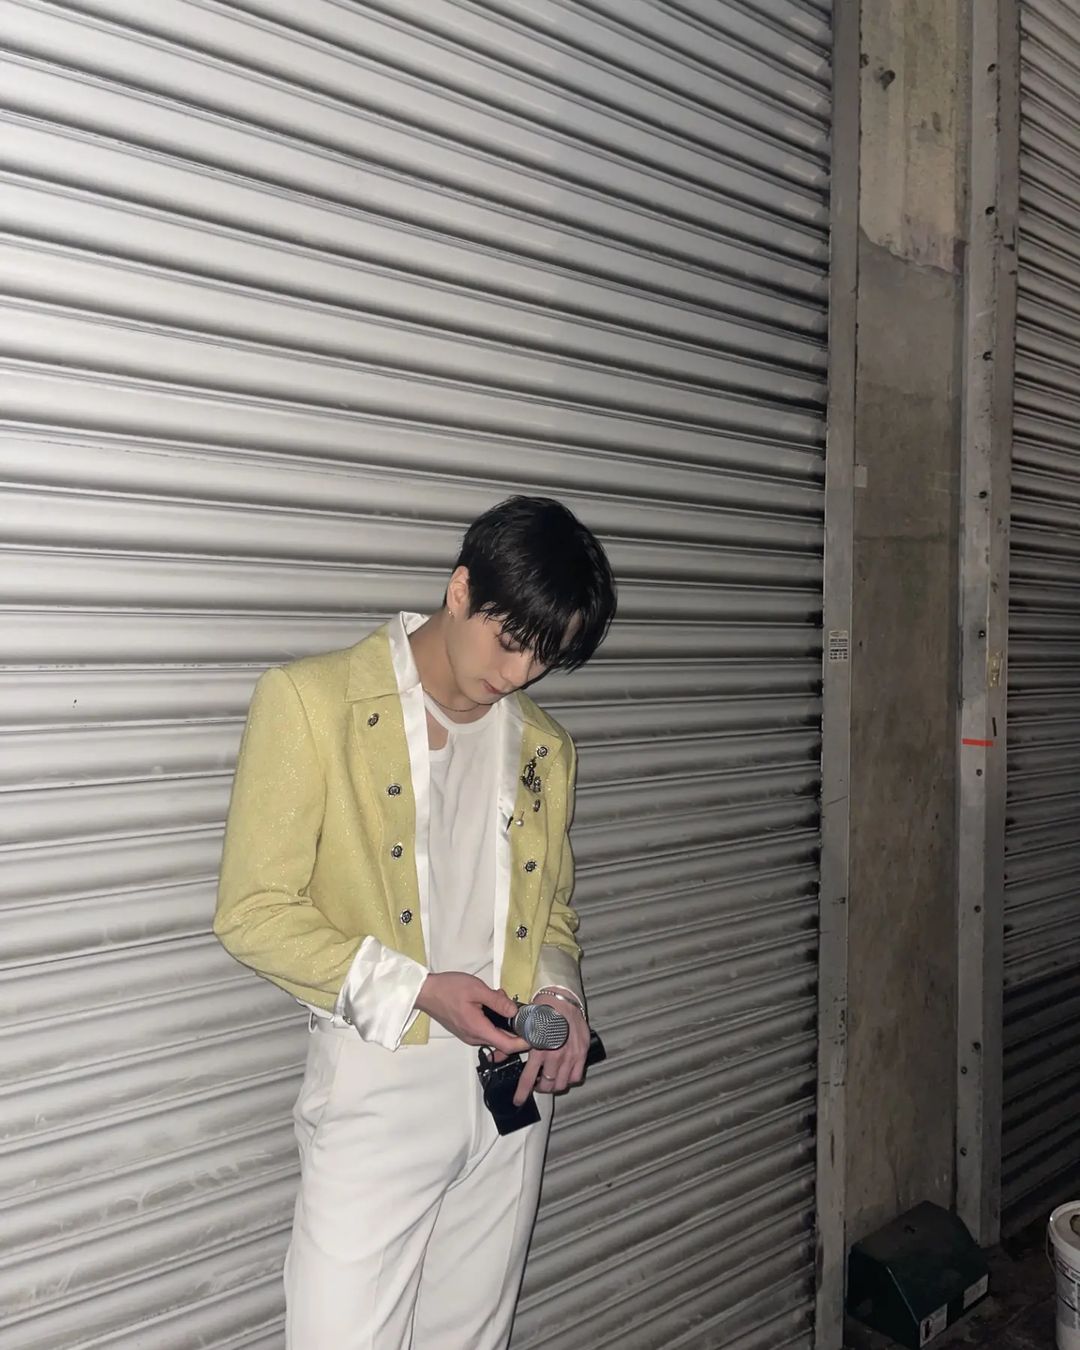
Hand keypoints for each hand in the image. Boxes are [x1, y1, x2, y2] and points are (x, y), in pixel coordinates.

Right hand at [414, 972, 527, 1055]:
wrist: (425, 991)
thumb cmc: (450, 988)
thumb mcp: (477, 989)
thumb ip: (497, 1001)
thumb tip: (515, 1012)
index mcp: (479, 1030)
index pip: (507, 1046)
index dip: (524, 1043)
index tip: (537, 1034)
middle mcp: (474, 1038)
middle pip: (502, 1042)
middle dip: (514, 1027)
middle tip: (518, 1007)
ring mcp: (468, 1036)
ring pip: (494, 1035)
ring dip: (503, 1022)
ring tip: (501, 998)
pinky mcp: (465, 1031)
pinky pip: (485, 1030)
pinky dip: (493, 1021)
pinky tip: (491, 1002)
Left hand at [512, 992, 589, 1106]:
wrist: (563, 999)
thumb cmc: (544, 1009)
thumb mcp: (524, 1025)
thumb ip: (512, 1043)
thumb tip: (497, 1056)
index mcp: (538, 1048)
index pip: (528, 1078)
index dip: (522, 1093)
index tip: (518, 1100)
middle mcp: (555, 1055)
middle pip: (546, 1085)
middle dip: (539, 1087)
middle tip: (537, 1083)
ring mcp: (570, 1056)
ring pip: (561, 1084)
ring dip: (554, 1084)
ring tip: (550, 1079)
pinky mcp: (581, 1053)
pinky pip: (576, 1076)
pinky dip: (570, 1078)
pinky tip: (564, 1072)